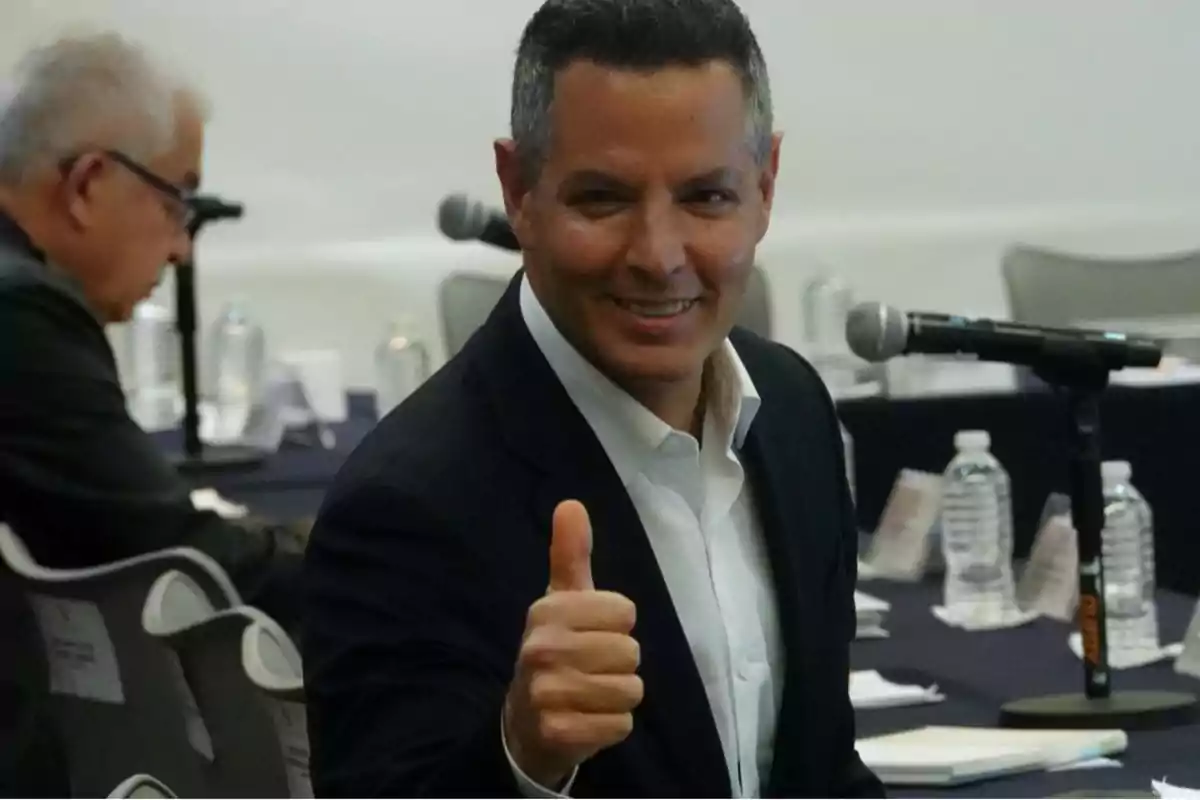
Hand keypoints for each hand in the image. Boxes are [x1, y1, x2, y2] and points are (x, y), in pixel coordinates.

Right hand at [504, 500, 642, 787]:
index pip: (625, 611)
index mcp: (547, 611)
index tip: (590, 634)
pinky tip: (588, 720)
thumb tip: (571, 504)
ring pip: (631, 689)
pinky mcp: (560, 733)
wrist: (525, 724)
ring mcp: (548, 693)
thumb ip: (570, 555)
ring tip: (590, 695)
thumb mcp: (560, 602)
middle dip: (619, 664)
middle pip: (631, 652)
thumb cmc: (555, 652)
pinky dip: (613, 726)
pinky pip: (622, 724)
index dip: (616, 626)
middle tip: (589, 669)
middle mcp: (542, 648)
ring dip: (618, 697)